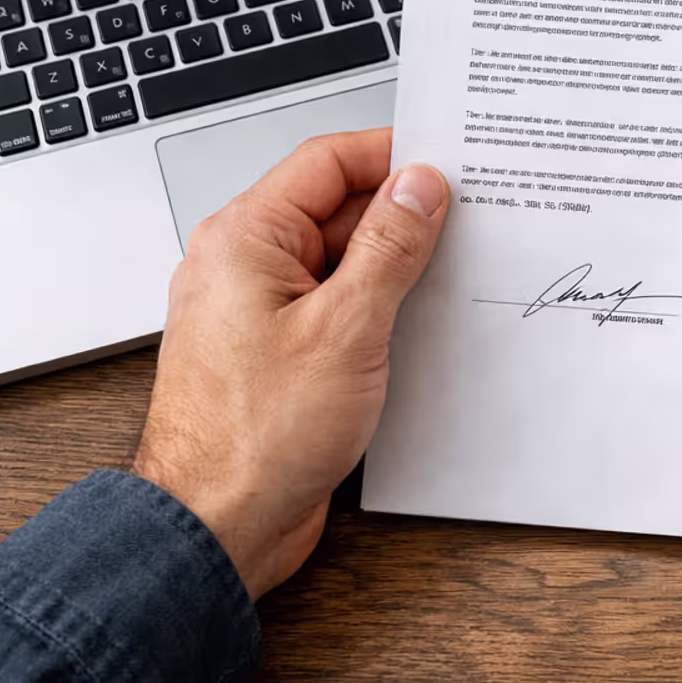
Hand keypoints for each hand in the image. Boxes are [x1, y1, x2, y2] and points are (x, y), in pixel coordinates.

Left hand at [132, 128, 447, 598]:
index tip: (448, 164)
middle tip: (467, 223)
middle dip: (401, 216)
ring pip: (340, 263)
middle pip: (336, 210)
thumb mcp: (346, 328)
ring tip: (449, 278)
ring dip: (393, 269)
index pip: (327, 163)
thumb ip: (389, 248)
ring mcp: (258, 311)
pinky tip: (417, 326)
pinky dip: (375, 309)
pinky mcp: (276, 353)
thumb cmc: (254, 438)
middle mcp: (243, 266)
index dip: (391, 155)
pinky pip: (333, 308)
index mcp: (244, 238)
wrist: (215, 526)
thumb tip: (419, 187)